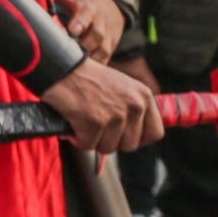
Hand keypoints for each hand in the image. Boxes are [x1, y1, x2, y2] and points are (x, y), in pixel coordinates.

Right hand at [38, 57, 164, 154]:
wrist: (62, 69)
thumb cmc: (87, 78)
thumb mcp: (122, 87)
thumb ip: (133, 108)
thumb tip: (136, 136)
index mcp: (144, 96)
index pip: (155, 133)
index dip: (138, 139)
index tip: (123, 136)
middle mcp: (134, 106)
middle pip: (130, 145)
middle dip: (111, 141)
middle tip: (97, 128)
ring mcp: (116, 115)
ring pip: (109, 148)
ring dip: (93, 140)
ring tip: (84, 123)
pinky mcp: (96, 122)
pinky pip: (88, 145)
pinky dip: (78, 138)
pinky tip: (74, 124)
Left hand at [44, 0, 124, 62]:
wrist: (111, 7)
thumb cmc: (81, 0)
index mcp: (89, 7)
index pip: (87, 14)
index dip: (80, 22)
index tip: (72, 31)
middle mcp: (102, 22)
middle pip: (97, 35)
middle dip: (85, 45)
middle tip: (68, 55)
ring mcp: (109, 36)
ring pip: (103, 51)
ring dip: (89, 60)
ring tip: (72, 69)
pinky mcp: (110, 48)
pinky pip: (105, 60)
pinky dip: (95, 68)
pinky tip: (81, 74)